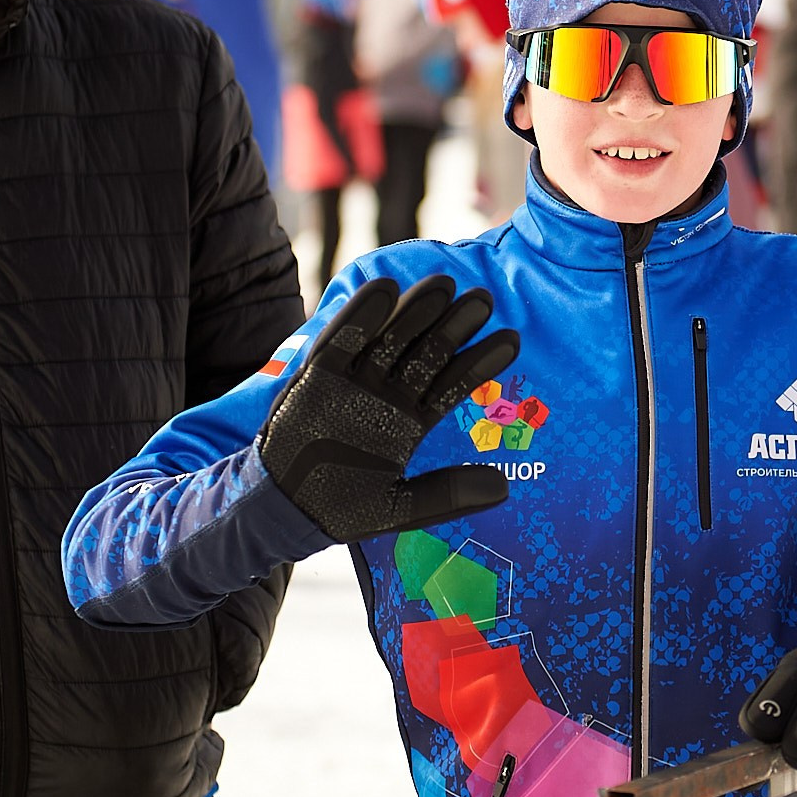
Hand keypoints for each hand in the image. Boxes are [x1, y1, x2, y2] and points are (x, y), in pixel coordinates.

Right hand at [257, 275, 520, 541]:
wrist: (284, 510)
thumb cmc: (341, 508)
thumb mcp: (399, 508)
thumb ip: (448, 496)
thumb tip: (504, 488)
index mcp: (409, 422)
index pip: (451, 385)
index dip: (480, 362)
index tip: (512, 340)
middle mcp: (385, 395)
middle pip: (426, 353)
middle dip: (454, 326)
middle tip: (484, 299)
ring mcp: (353, 382)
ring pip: (391, 339)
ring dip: (415, 312)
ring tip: (445, 286)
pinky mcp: (318, 375)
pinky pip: (342, 340)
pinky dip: (361, 316)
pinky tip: (385, 289)